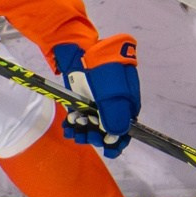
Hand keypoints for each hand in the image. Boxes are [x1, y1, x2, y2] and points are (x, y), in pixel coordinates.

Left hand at [53, 34, 140, 154]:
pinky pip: (79, 118)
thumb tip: (116, 137)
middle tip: (85, 134)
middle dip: (96, 136)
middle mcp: (113, 107)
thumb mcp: (114, 95)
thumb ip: (116, 117)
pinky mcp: (82, 101)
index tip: (106, 147)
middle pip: (106, 132)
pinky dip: (73, 124)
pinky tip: (68, 126)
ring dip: (83, 131)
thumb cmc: (103, 70)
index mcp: (127, 105)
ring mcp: (97, 105)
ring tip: (74, 127)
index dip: (117, 142)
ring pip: (91, 127)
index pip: (125, 131)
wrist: (82, 49)